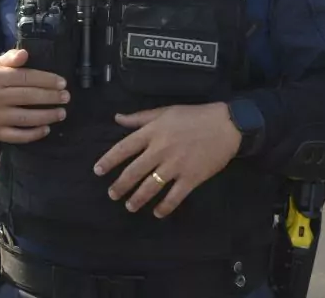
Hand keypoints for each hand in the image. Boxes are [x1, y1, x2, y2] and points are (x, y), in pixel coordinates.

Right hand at [0, 48, 68, 143]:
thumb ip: (11, 57)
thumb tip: (25, 54)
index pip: (25, 78)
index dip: (46, 80)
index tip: (62, 82)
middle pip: (28, 97)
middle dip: (51, 97)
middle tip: (66, 97)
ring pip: (25, 118)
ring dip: (47, 116)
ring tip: (62, 113)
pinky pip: (17, 136)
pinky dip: (33, 134)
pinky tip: (46, 129)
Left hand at [93, 102, 241, 218]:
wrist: (226, 125)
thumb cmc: (193, 116)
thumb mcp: (164, 112)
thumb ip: (139, 118)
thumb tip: (117, 118)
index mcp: (152, 133)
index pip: (124, 148)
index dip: (108, 160)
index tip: (97, 171)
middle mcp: (160, 150)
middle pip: (134, 171)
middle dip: (120, 185)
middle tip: (112, 195)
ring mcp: (176, 166)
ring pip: (151, 186)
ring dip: (138, 198)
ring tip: (129, 206)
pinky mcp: (191, 178)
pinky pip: (175, 196)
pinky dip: (165, 207)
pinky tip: (157, 213)